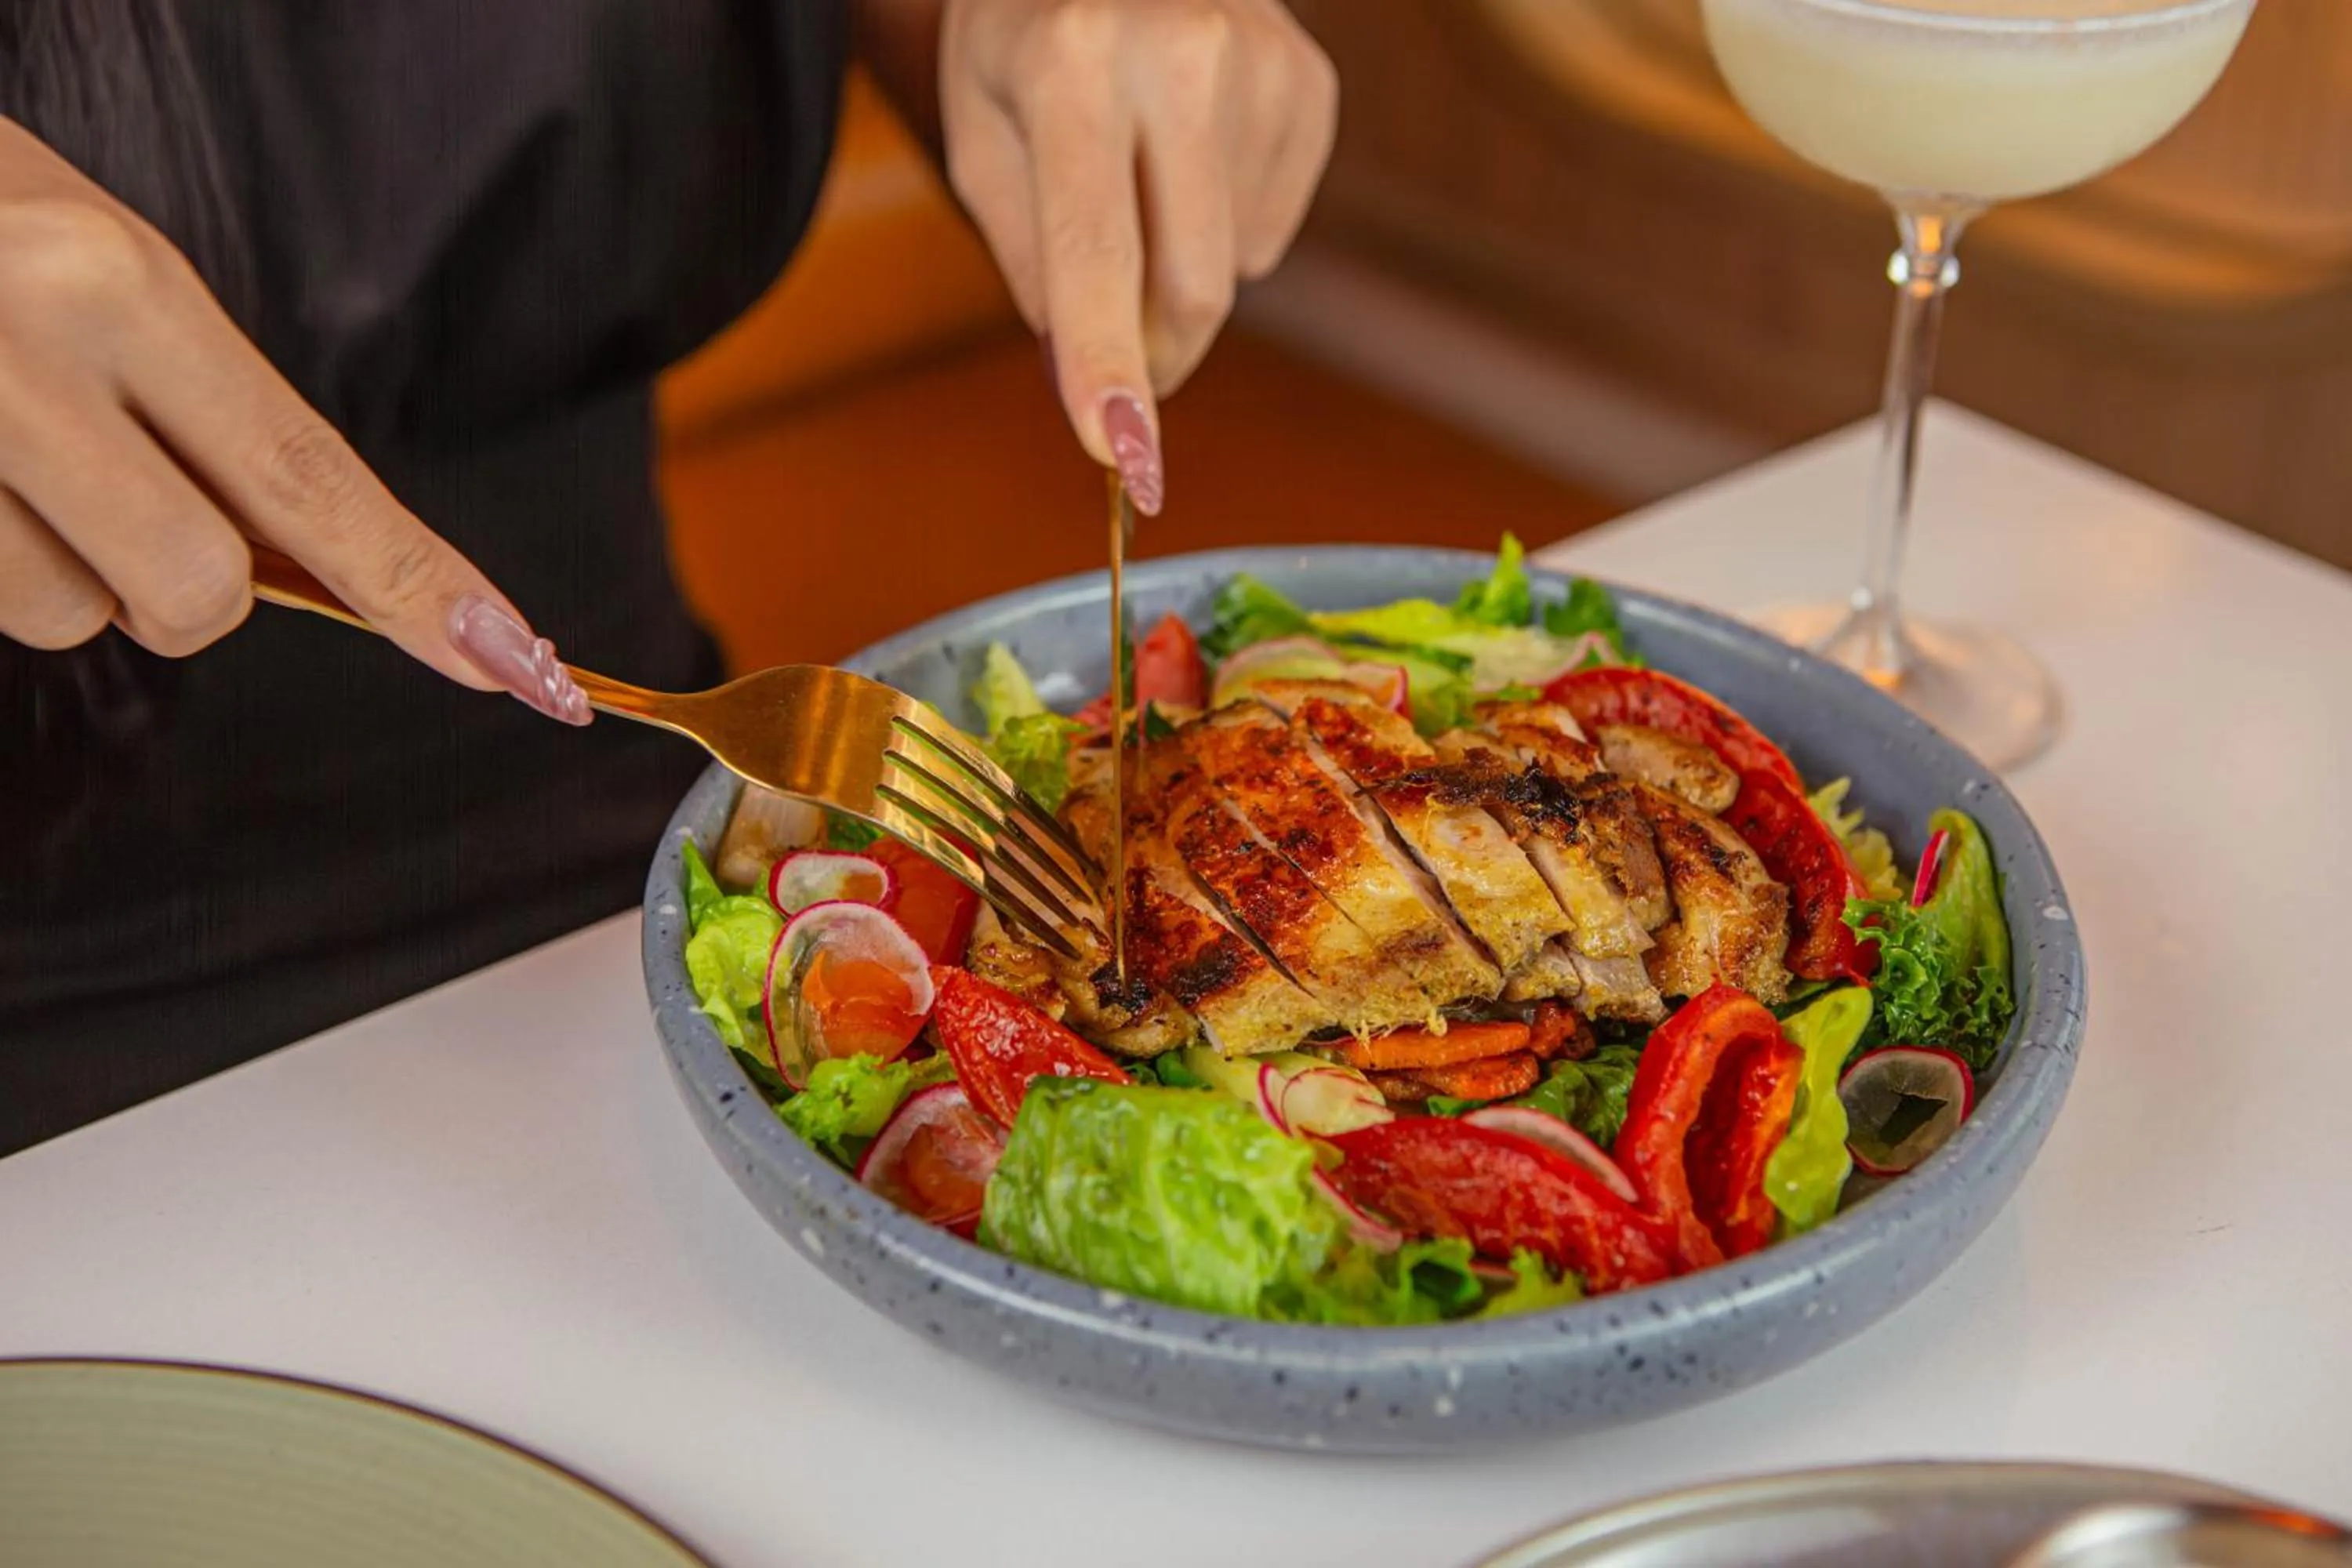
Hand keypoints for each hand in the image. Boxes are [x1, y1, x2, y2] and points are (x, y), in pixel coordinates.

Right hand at [0, 119, 586, 722]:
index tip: (518, 666)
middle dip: (182, 591)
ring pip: (64, 615)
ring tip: (2, 448)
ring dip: (55, 565)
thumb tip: (299, 559)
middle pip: (193, 593)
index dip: (420, 588)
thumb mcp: (96, 264)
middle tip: (120, 496)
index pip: (311, 480)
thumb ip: (197, 404)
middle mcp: (25, 352)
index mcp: (116, 283)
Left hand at [938, 0, 1337, 512]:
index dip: (1109, 368)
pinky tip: (1189, 157)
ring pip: (1235, 268)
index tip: (1124, 459)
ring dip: (1180, 275)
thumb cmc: (1026, 36)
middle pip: (1192, 287)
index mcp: (1070, 65)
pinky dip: (1225, 226)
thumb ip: (1034, 265)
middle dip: (1153, 352)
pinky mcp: (1310, 85)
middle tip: (1116, 354)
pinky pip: (1270, 229)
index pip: (1097, 253)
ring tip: (1139, 184)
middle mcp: (1181, 53)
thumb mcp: (984, 136)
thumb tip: (1099, 391)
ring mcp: (1262, 64)